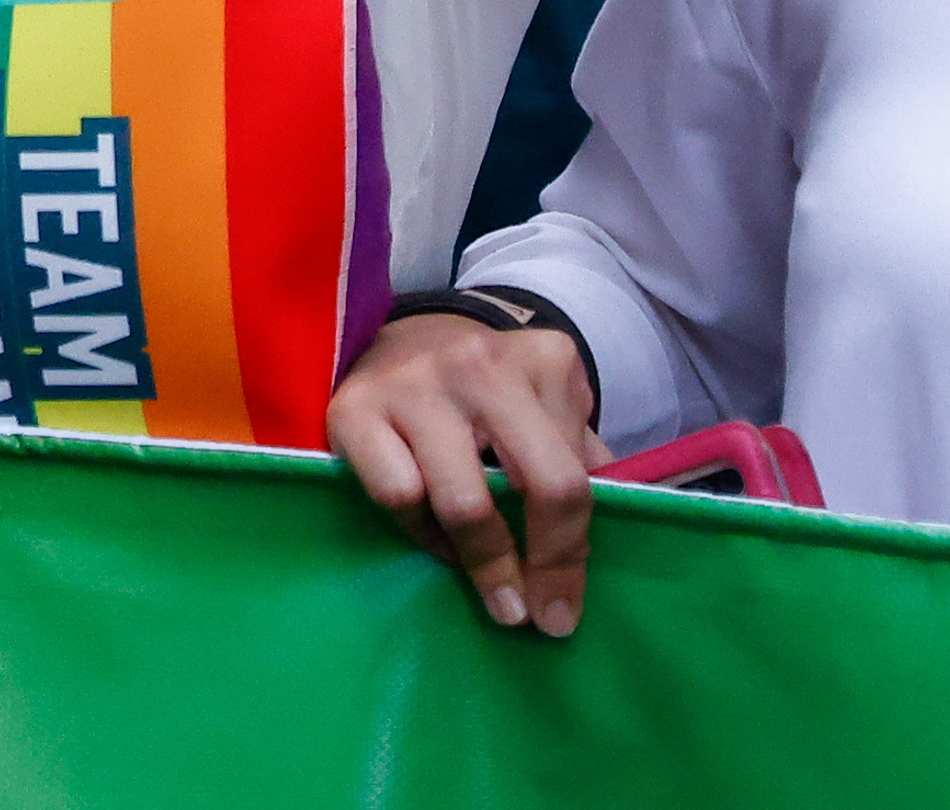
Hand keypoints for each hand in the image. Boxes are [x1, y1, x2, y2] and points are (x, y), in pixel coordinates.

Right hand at [328, 309, 603, 636]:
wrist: (405, 334)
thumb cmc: (493, 391)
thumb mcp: (550, 408)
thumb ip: (581, 465)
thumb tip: (596, 556)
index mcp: (545, 363)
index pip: (570, 478)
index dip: (569, 555)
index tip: (562, 611)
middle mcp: (480, 364)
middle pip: (530, 486)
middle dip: (528, 567)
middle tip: (521, 614)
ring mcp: (413, 382)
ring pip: (458, 500)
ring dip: (471, 558)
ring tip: (473, 574)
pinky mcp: (353, 406)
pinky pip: (396, 495)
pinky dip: (417, 528)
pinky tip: (429, 529)